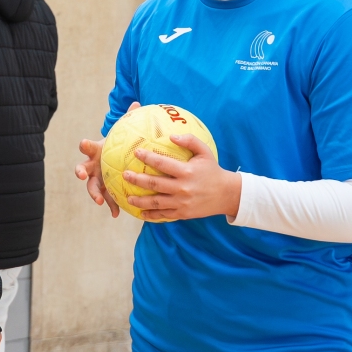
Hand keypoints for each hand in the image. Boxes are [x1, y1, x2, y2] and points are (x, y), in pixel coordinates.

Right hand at [74, 102, 139, 217]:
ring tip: (100, 202)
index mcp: (95, 151)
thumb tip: (137, 104)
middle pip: (81, 169)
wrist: (116, 159)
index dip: (84, 145)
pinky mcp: (103, 191)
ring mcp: (95, 179)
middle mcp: (91, 166)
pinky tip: (116, 214)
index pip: (87, 147)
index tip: (83, 144)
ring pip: (91, 187)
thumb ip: (128, 120)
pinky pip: (106, 199)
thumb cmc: (119, 145)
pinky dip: (110, 206)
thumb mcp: (123, 133)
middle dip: (80, 172)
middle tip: (83, 175)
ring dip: (94, 195)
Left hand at [123, 134, 242, 221]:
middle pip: (154, 184)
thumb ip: (190, 141)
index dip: (147, 157)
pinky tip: (141, 213)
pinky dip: (151, 215)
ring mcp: (182, 202)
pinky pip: (164, 215)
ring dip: (140, 200)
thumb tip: (172, 135)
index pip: (162, 163)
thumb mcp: (205, 152)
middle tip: (125, 175)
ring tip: (128, 197)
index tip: (136, 152)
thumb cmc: (213, 170)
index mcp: (186, 171)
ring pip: (156, 202)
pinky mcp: (183, 213)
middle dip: (137, 179)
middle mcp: (182, 188)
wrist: (226, 194)